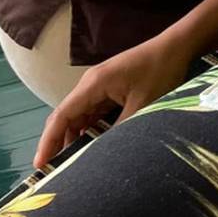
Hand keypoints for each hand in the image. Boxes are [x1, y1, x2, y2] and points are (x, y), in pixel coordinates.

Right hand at [33, 31, 194, 167]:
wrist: (177, 46)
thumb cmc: (161, 70)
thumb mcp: (141, 104)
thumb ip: (119, 129)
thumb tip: (101, 153)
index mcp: (94, 84)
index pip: (61, 115)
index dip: (48, 141)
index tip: (40, 164)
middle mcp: (91, 83)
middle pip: (66, 116)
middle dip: (58, 142)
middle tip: (53, 170)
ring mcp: (100, 85)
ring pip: (80, 116)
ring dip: (75, 137)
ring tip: (70, 163)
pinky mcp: (110, 88)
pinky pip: (93, 112)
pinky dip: (90, 129)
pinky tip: (91, 145)